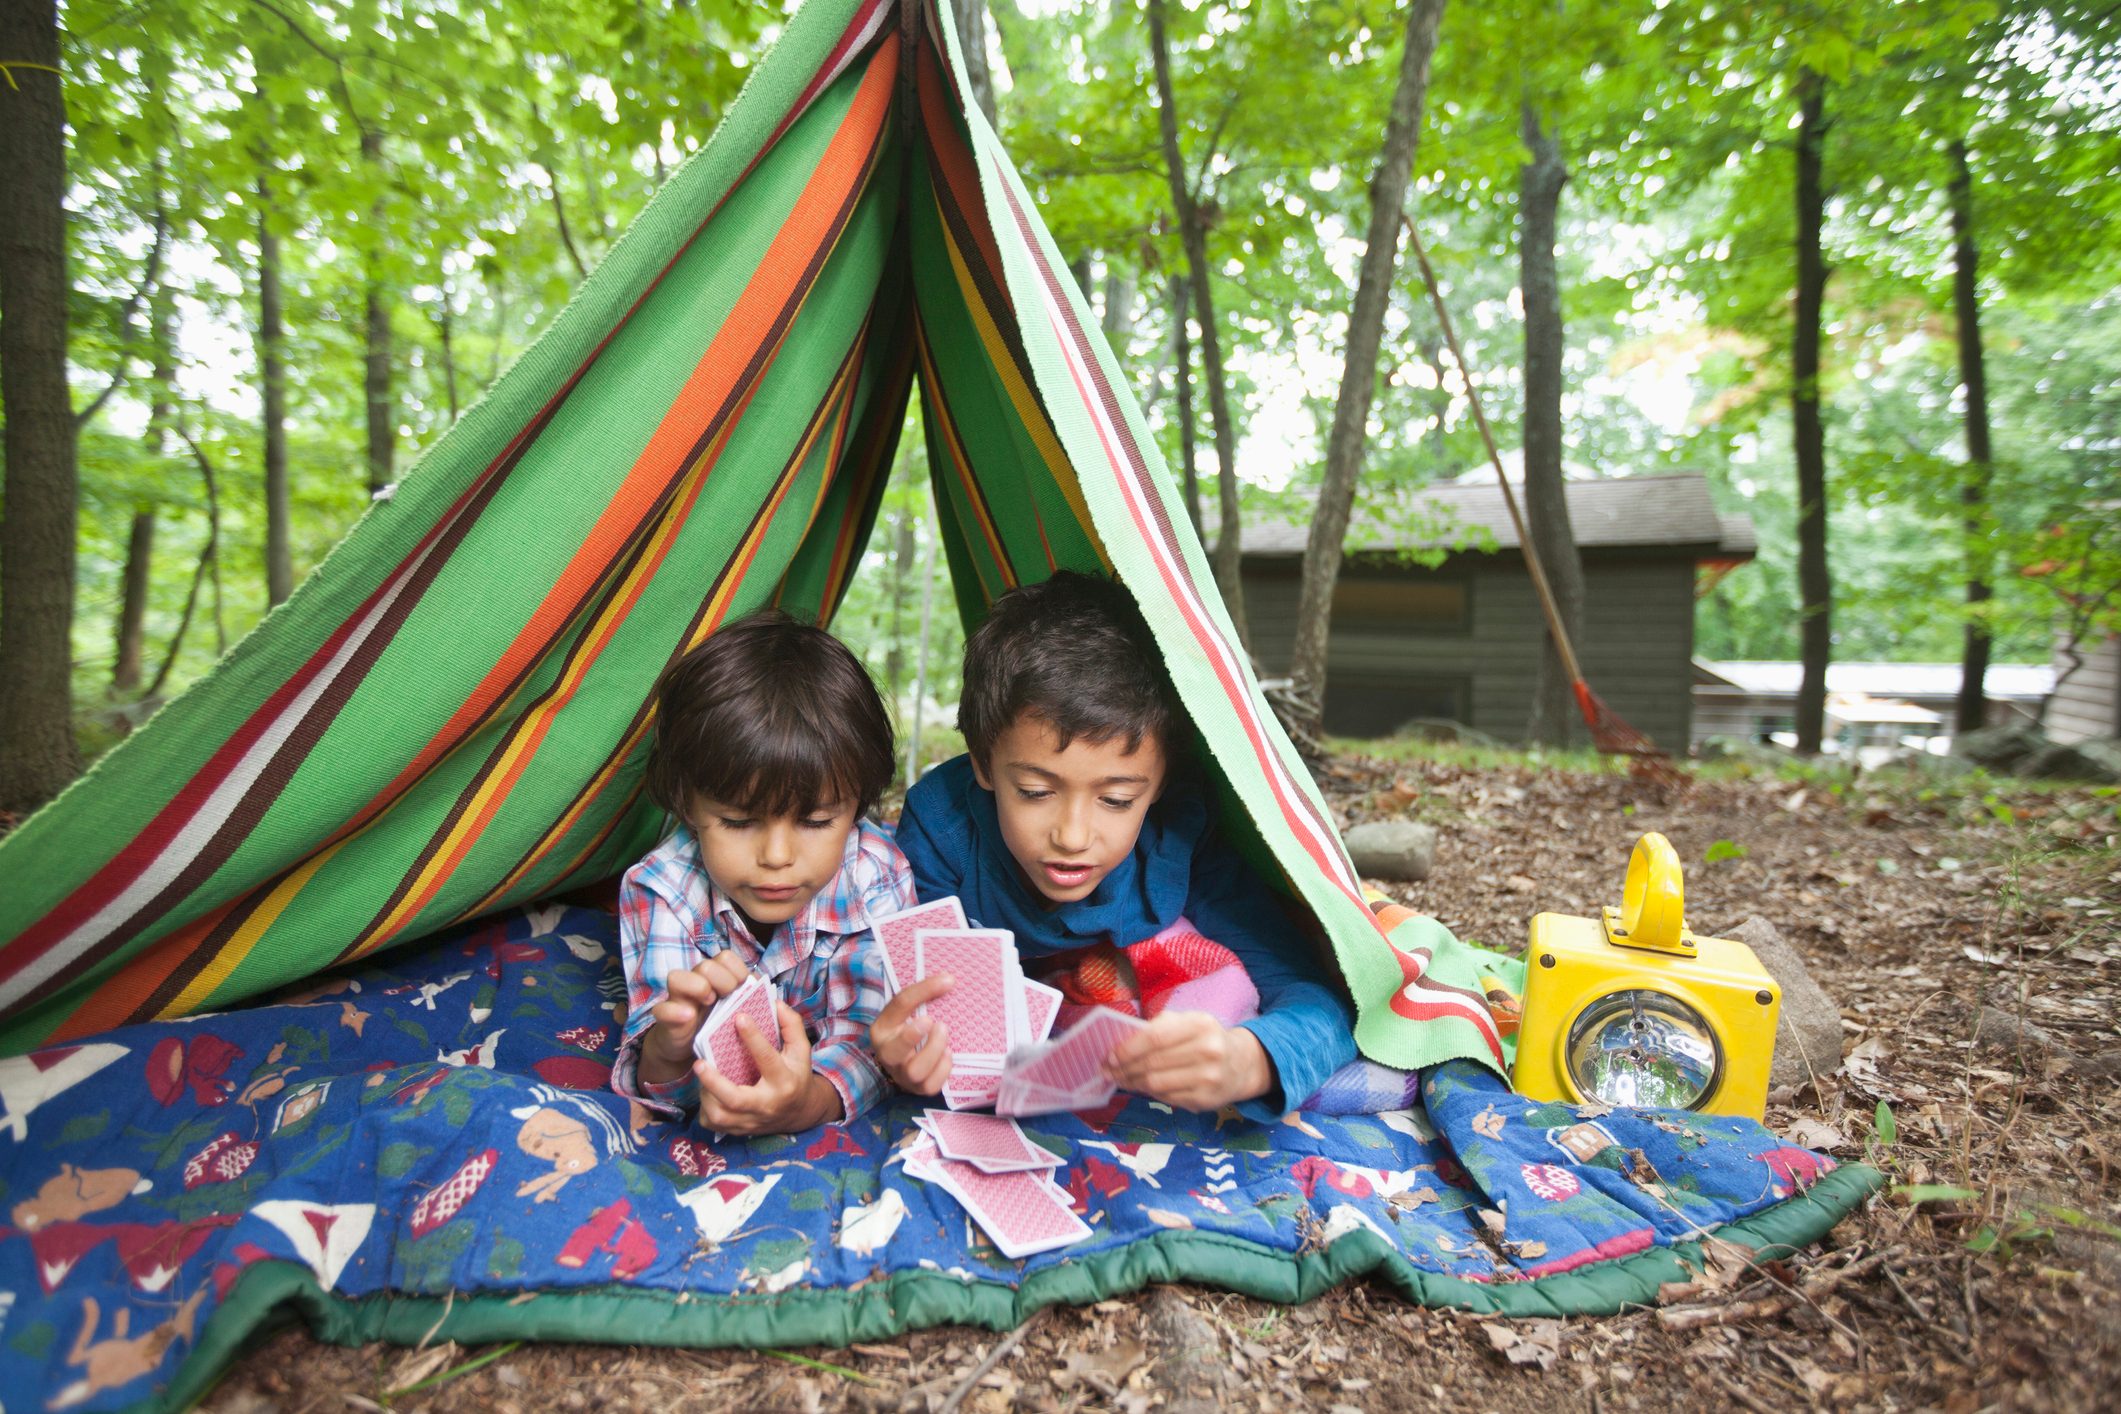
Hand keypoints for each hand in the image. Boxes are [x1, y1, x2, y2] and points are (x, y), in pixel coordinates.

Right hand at [640, 953, 752, 1083]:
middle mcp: (694, 981)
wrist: (689, 1047)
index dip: (737, 970)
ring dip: (698, 987)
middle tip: (727, 997)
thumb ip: (746, 994)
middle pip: (706, 965)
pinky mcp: (665, 1017)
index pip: (725, 958)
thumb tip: (757, 984)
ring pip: (677, 977)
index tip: (743, 986)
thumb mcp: (735, 1008)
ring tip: (709, 1002)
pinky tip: (688, 1016)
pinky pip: (662, 1009)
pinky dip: (675, 1012)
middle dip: (722, 980)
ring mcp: (677, 998)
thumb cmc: (717, 1023)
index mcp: (714, 977)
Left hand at [695, 1000, 843, 1134]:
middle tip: (699, 1063)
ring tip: (702, 1072)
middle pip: (735, 1099)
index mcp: (784, 1081)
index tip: (739, 1017)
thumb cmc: (796, 1074)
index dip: (753, 1037)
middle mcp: (767, 1104)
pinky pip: (714, 1123)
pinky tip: (706, 1091)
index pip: (767, 1059)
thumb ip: (791, 1025)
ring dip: (706, 1094)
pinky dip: (705, 1108)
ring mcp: (752, 1121)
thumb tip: (774, 1003)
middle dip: (714, 1082)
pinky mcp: (739, 1130)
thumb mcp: (801, 1049)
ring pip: (720, 1115)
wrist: (800, 1112)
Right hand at [871, 974, 955, 1095]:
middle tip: (932, 1021)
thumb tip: (949, 980)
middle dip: (913, 1036)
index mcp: (882, 1028)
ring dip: (934, 1051)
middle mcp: (888, 1054)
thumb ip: (922, 996)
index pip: (899, 1004)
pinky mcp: (919, 1089)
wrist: (906, 1061)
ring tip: (945, 1034)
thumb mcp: (908, 1011)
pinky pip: (932, 1085)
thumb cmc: (909, 1029)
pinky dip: (944, 1068)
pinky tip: (948, 1053)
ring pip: (915, 1071)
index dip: (924, 990)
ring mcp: (903, 1075)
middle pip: (894, 1051)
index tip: (949, 981)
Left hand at [1103, 1011, 1272, 1111]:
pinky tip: (1141, 1086)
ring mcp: (1209, 1078)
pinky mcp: (1206, 1100)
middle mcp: (1208, 1050)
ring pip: (1156, 1083)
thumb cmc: (1205, 1039)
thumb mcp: (1188, 1022)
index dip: (1128, 1048)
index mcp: (1200, 1024)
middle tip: (1107, 1071)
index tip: (1110, 1055)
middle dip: (1124, 1068)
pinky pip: (1166, 1098)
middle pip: (1153, 1063)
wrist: (1241, 1064)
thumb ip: (1158, 1027)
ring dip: (1132, 1083)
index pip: (1155, 1038)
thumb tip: (1121, 1044)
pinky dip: (1149, 1092)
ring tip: (1120, 1079)